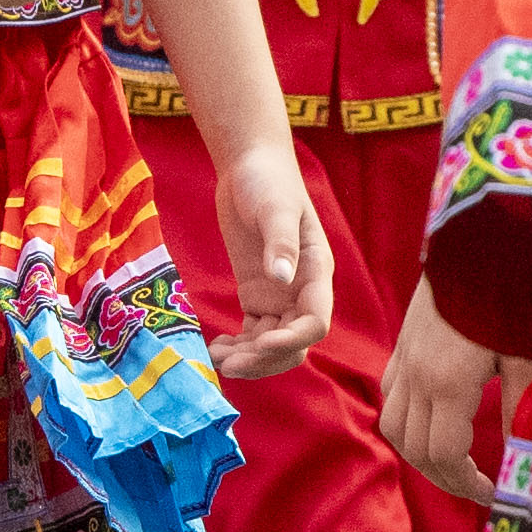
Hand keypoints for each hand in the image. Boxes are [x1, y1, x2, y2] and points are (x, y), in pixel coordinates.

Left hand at [201, 135, 332, 379]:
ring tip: (216, 359)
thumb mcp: (274, 208)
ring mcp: (279, 295)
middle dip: (266, 359)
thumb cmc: (268, 181)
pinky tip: (215, 349)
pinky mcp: (256, 294)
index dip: (291, 339)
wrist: (250, 167)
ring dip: (249, 358)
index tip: (259, 342)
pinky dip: (238, 346)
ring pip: (271, 343)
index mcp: (316, 273)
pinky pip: (252, 332)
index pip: (315, 321)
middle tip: (230, 364)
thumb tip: (282, 278)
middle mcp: (302, 291)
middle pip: (294, 343)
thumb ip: (280, 242)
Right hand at [380, 295, 511, 505]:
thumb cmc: (510, 291)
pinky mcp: (402, 345)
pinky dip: (406, 421)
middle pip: (414, 448)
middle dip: (444, 477)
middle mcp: (414, 374)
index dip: (466, 483)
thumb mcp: (524, 353)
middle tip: (478, 487)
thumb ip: (520, 406)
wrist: (478, 237)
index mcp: (446, 380)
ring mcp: (403, 358)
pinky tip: (434, 422)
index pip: (443, 454)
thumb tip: (523, 456)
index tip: (493, 493)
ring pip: (393, 426)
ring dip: (420, 454)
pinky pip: (390, 396)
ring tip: (454, 464)